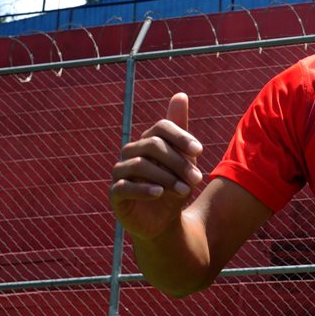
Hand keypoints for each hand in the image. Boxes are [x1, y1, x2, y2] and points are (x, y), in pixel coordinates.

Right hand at [110, 92, 204, 240]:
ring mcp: (120, 172)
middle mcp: (131, 152)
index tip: (199, 151)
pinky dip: (143, 188)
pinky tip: (160, 193)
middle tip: (197, 178)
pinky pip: (124, 186)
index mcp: (148, 140)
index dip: (180, 136)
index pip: (161, 127)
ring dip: (166, 177)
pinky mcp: (115, 193)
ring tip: (184, 190)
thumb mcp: (184, 160)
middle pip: (152, 145)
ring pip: (140, 165)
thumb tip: (180, 94)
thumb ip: (181, 131)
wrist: (164, 220)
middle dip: (177, 161)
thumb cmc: (174, 185)